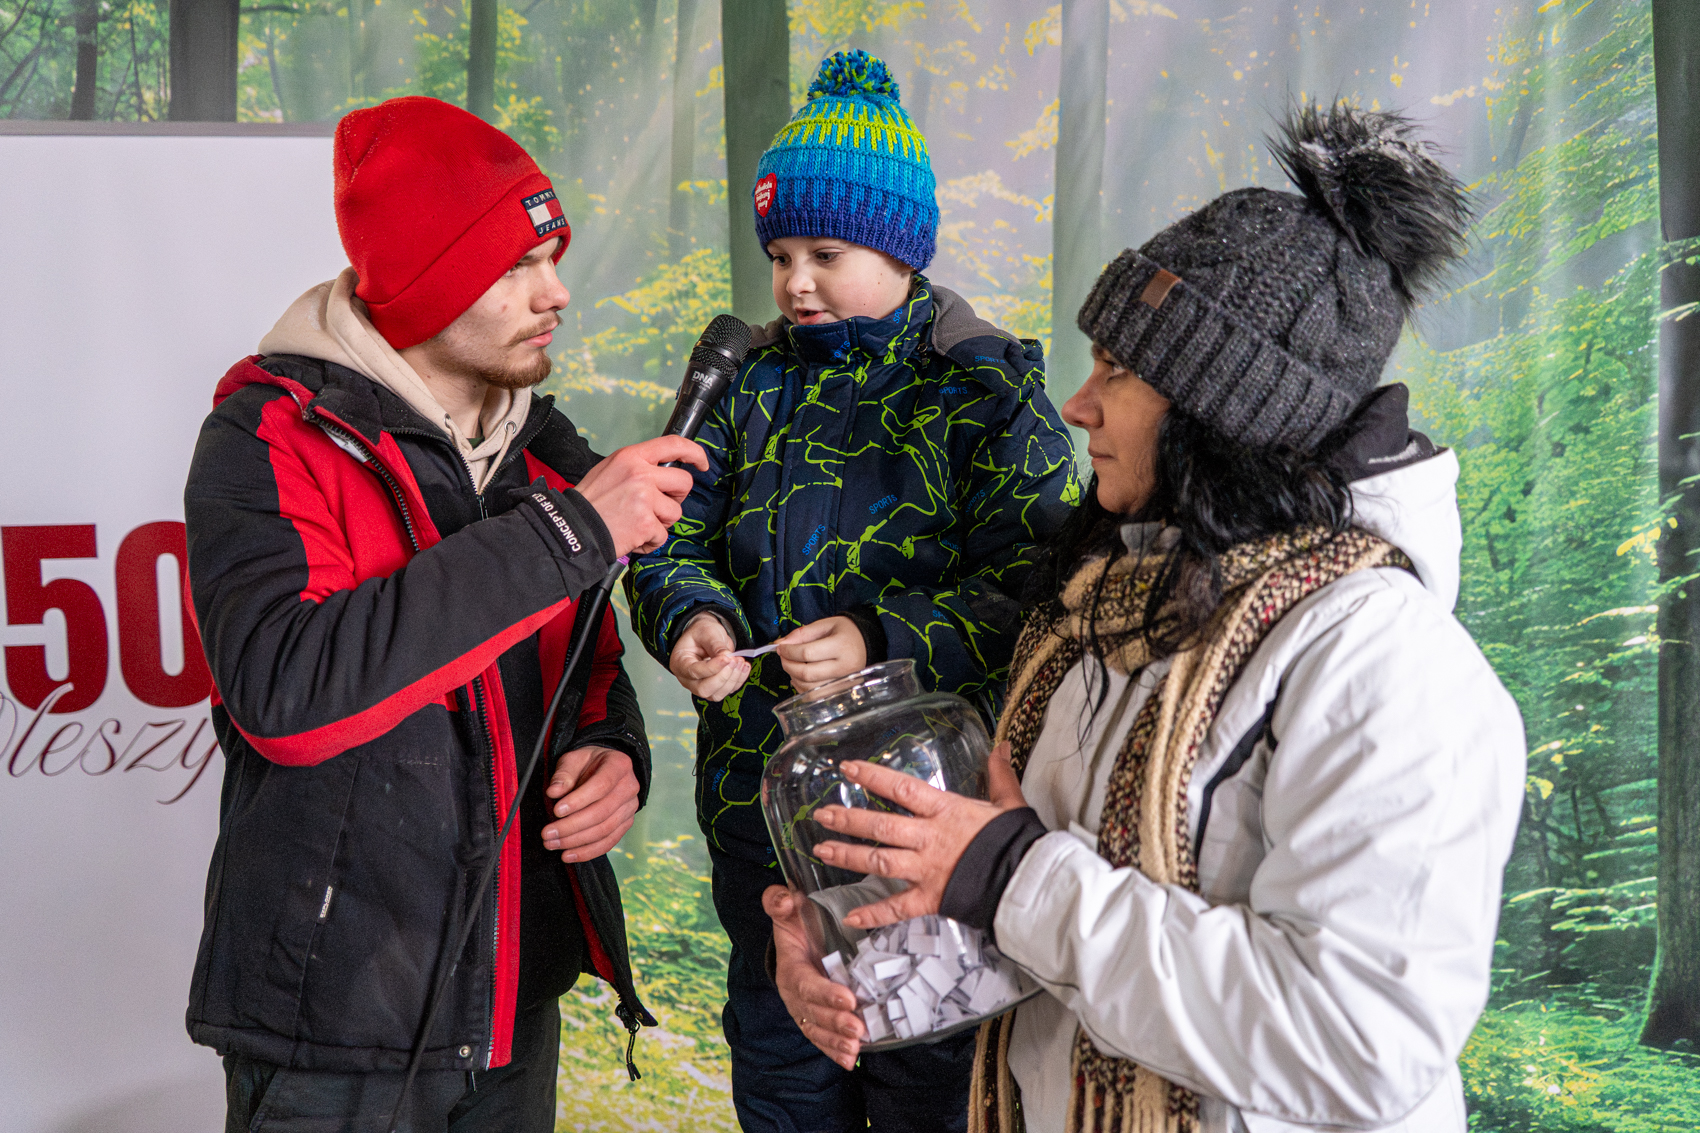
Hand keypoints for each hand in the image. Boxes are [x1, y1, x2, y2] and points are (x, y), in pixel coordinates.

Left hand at [542, 746, 639, 861]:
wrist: (603, 769)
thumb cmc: (587, 763)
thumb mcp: (573, 759)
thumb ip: (563, 774)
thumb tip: (553, 792)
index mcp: (619, 765)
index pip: (601, 786)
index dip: (579, 800)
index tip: (557, 810)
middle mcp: (629, 787)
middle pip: (601, 812)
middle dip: (571, 826)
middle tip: (547, 833)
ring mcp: (630, 808)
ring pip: (604, 830)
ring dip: (576, 841)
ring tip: (553, 844)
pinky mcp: (625, 824)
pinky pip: (608, 842)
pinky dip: (587, 852)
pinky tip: (568, 855)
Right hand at [574, 436, 707, 557]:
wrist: (573, 528)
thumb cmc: (591, 503)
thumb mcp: (610, 470)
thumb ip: (637, 468)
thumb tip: (663, 473)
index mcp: (631, 456)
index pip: (673, 444)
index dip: (694, 452)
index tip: (702, 463)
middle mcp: (640, 473)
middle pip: (684, 482)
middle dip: (677, 498)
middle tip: (659, 507)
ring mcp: (645, 497)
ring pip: (675, 512)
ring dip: (661, 523)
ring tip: (637, 524)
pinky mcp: (647, 522)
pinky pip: (663, 535)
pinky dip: (650, 541)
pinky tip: (632, 537)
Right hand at [668, 612, 749, 700]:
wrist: (706, 637)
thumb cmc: (701, 633)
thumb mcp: (707, 632)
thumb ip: (716, 645)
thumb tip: (727, 657)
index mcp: (680, 663)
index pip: (695, 672)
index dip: (713, 667)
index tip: (727, 658)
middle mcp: (687, 679)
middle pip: (704, 689)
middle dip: (723, 677)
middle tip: (735, 660)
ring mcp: (700, 686)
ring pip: (716, 694)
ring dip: (732, 680)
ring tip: (740, 661)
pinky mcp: (713, 688)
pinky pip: (726, 691)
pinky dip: (738, 681)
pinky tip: (743, 667)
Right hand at [764, 885, 863, 1069]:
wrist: (794, 942)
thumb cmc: (795, 924)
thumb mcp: (786, 908)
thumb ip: (780, 902)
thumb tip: (784, 898)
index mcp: (790, 968)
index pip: (805, 984)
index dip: (824, 993)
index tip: (847, 999)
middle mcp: (794, 994)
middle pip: (813, 1012)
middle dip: (835, 1021)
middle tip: (857, 1027)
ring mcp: (803, 1009)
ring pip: (818, 1029)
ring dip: (836, 1040)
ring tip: (855, 1045)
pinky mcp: (814, 1020)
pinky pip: (822, 1039)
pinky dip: (835, 1050)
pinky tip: (851, 1059)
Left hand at [776, 616, 866, 691]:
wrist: (867, 644)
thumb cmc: (845, 632)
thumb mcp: (826, 625)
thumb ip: (802, 633)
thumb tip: (780, 643)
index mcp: (842, 646)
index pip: (807, 652)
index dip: (788, 651)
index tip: (780, 647)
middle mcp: (845, 667)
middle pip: (806, 673)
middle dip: (788, 665)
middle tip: (783, 657)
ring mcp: (843, 683)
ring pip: (809, 688)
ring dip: (793, 677)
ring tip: (792, 666)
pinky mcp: (841, 692)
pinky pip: (815, 696)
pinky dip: (802, 688)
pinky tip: (800, 677)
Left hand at [814, 742, 1025, 928]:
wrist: (1028, 881)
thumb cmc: (1018, 841)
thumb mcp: (1009, 801)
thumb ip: (999, 774)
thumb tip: (1002, 746)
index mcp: (945, 811)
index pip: (901, 788)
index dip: (872, 777)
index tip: (847, 769)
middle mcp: (930, 838)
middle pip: (881, 826)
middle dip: (848, 820)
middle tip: (822, 815)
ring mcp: (927, 870)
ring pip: (879, 862)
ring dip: (848, 856)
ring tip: (822, 851)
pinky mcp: (931, 899)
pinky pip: (897, 908)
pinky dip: (873, 914)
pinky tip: (851, 916)